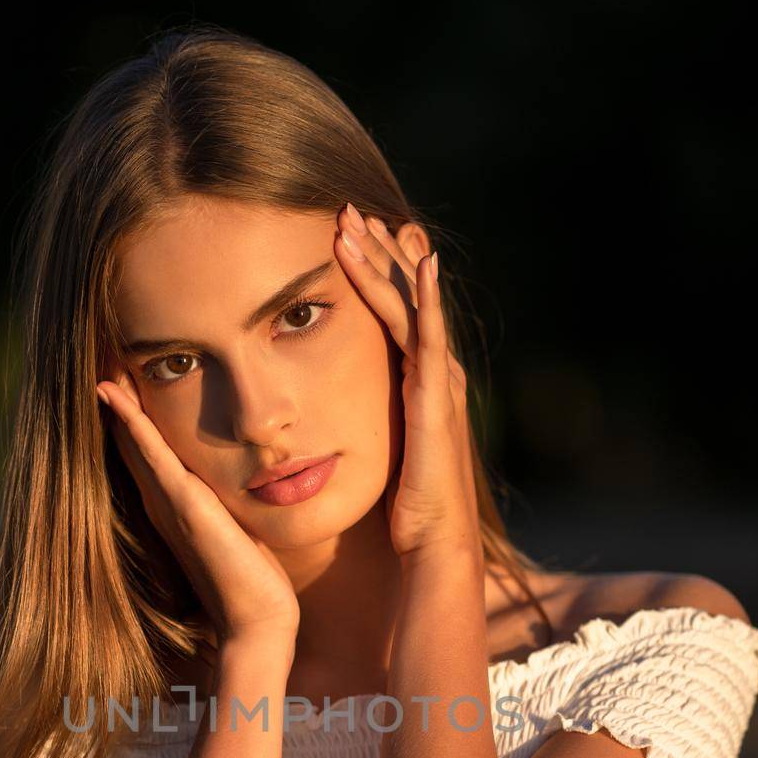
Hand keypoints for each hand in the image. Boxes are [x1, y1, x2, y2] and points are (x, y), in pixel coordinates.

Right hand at [97, 373, 300, 648]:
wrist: (256, 620)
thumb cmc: (252, 581)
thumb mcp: (236, 531)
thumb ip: (225, 508)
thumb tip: (236, 490)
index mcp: (172, 508)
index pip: (146, 451)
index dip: (131, 415)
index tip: (122, 377)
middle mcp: (161, 503)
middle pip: (131, 440)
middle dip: (117, 400)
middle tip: (100, 357)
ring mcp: (167, 502)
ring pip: (133, 439)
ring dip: (116, 400)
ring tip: (98, 361)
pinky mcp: (183, 503)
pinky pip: (150, 452)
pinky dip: (130, 420)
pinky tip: (112, 392)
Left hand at [334, 204, 481, 561]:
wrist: (433, 548)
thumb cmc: (402, 515)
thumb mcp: (377, 455)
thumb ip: (358, 425)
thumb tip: (319, 417)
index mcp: (417, 386)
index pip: (393, 316)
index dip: (373, 275)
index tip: (347, 238)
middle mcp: (434, 376)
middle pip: (404, 298)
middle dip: (380, 253)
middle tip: (351, 209)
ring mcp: (439, 384)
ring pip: (411, 306)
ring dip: (388, 261)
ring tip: (362, 220)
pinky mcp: (437, 399)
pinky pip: (429, 337)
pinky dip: (426, 297)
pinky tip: (422, 261)